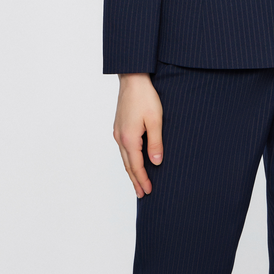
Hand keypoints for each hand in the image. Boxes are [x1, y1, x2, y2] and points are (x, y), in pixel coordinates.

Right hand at [113, 72, 163, 197]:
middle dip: (135, 180)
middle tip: (142, 194)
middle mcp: (120, 138)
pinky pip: (123, 148)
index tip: (148, 191)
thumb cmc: (145, 97)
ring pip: (124, 157)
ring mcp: (118, 132)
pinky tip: (133, 161)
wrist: (132, 79)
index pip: (136, 166)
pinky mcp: (119, 126)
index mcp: (129, 139)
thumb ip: (155, 142)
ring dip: (131, 171)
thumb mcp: (155, 120)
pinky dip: (128, 159)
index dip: (142, 180)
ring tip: (137, 182)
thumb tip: (155, 162)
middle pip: (127, 165)